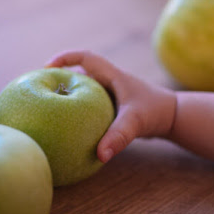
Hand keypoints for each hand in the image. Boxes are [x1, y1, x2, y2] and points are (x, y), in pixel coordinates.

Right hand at [46, 51, 176, 162]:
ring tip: (47, 104)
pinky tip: (67, 125)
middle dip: (59, 76)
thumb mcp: (135, 123)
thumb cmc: (156, 113)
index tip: (46, 67)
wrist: (174, 118)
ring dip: (67, 93)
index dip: (65, 58)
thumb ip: (118, 137)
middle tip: (39, 87)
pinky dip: (77, 108)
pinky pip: (89, 103)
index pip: (85, 58)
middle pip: (79, 72)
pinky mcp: (112, 106)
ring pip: (84, 89)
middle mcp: (109, 81)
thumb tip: (100, 155)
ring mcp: (111, 93)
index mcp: (112, 75)